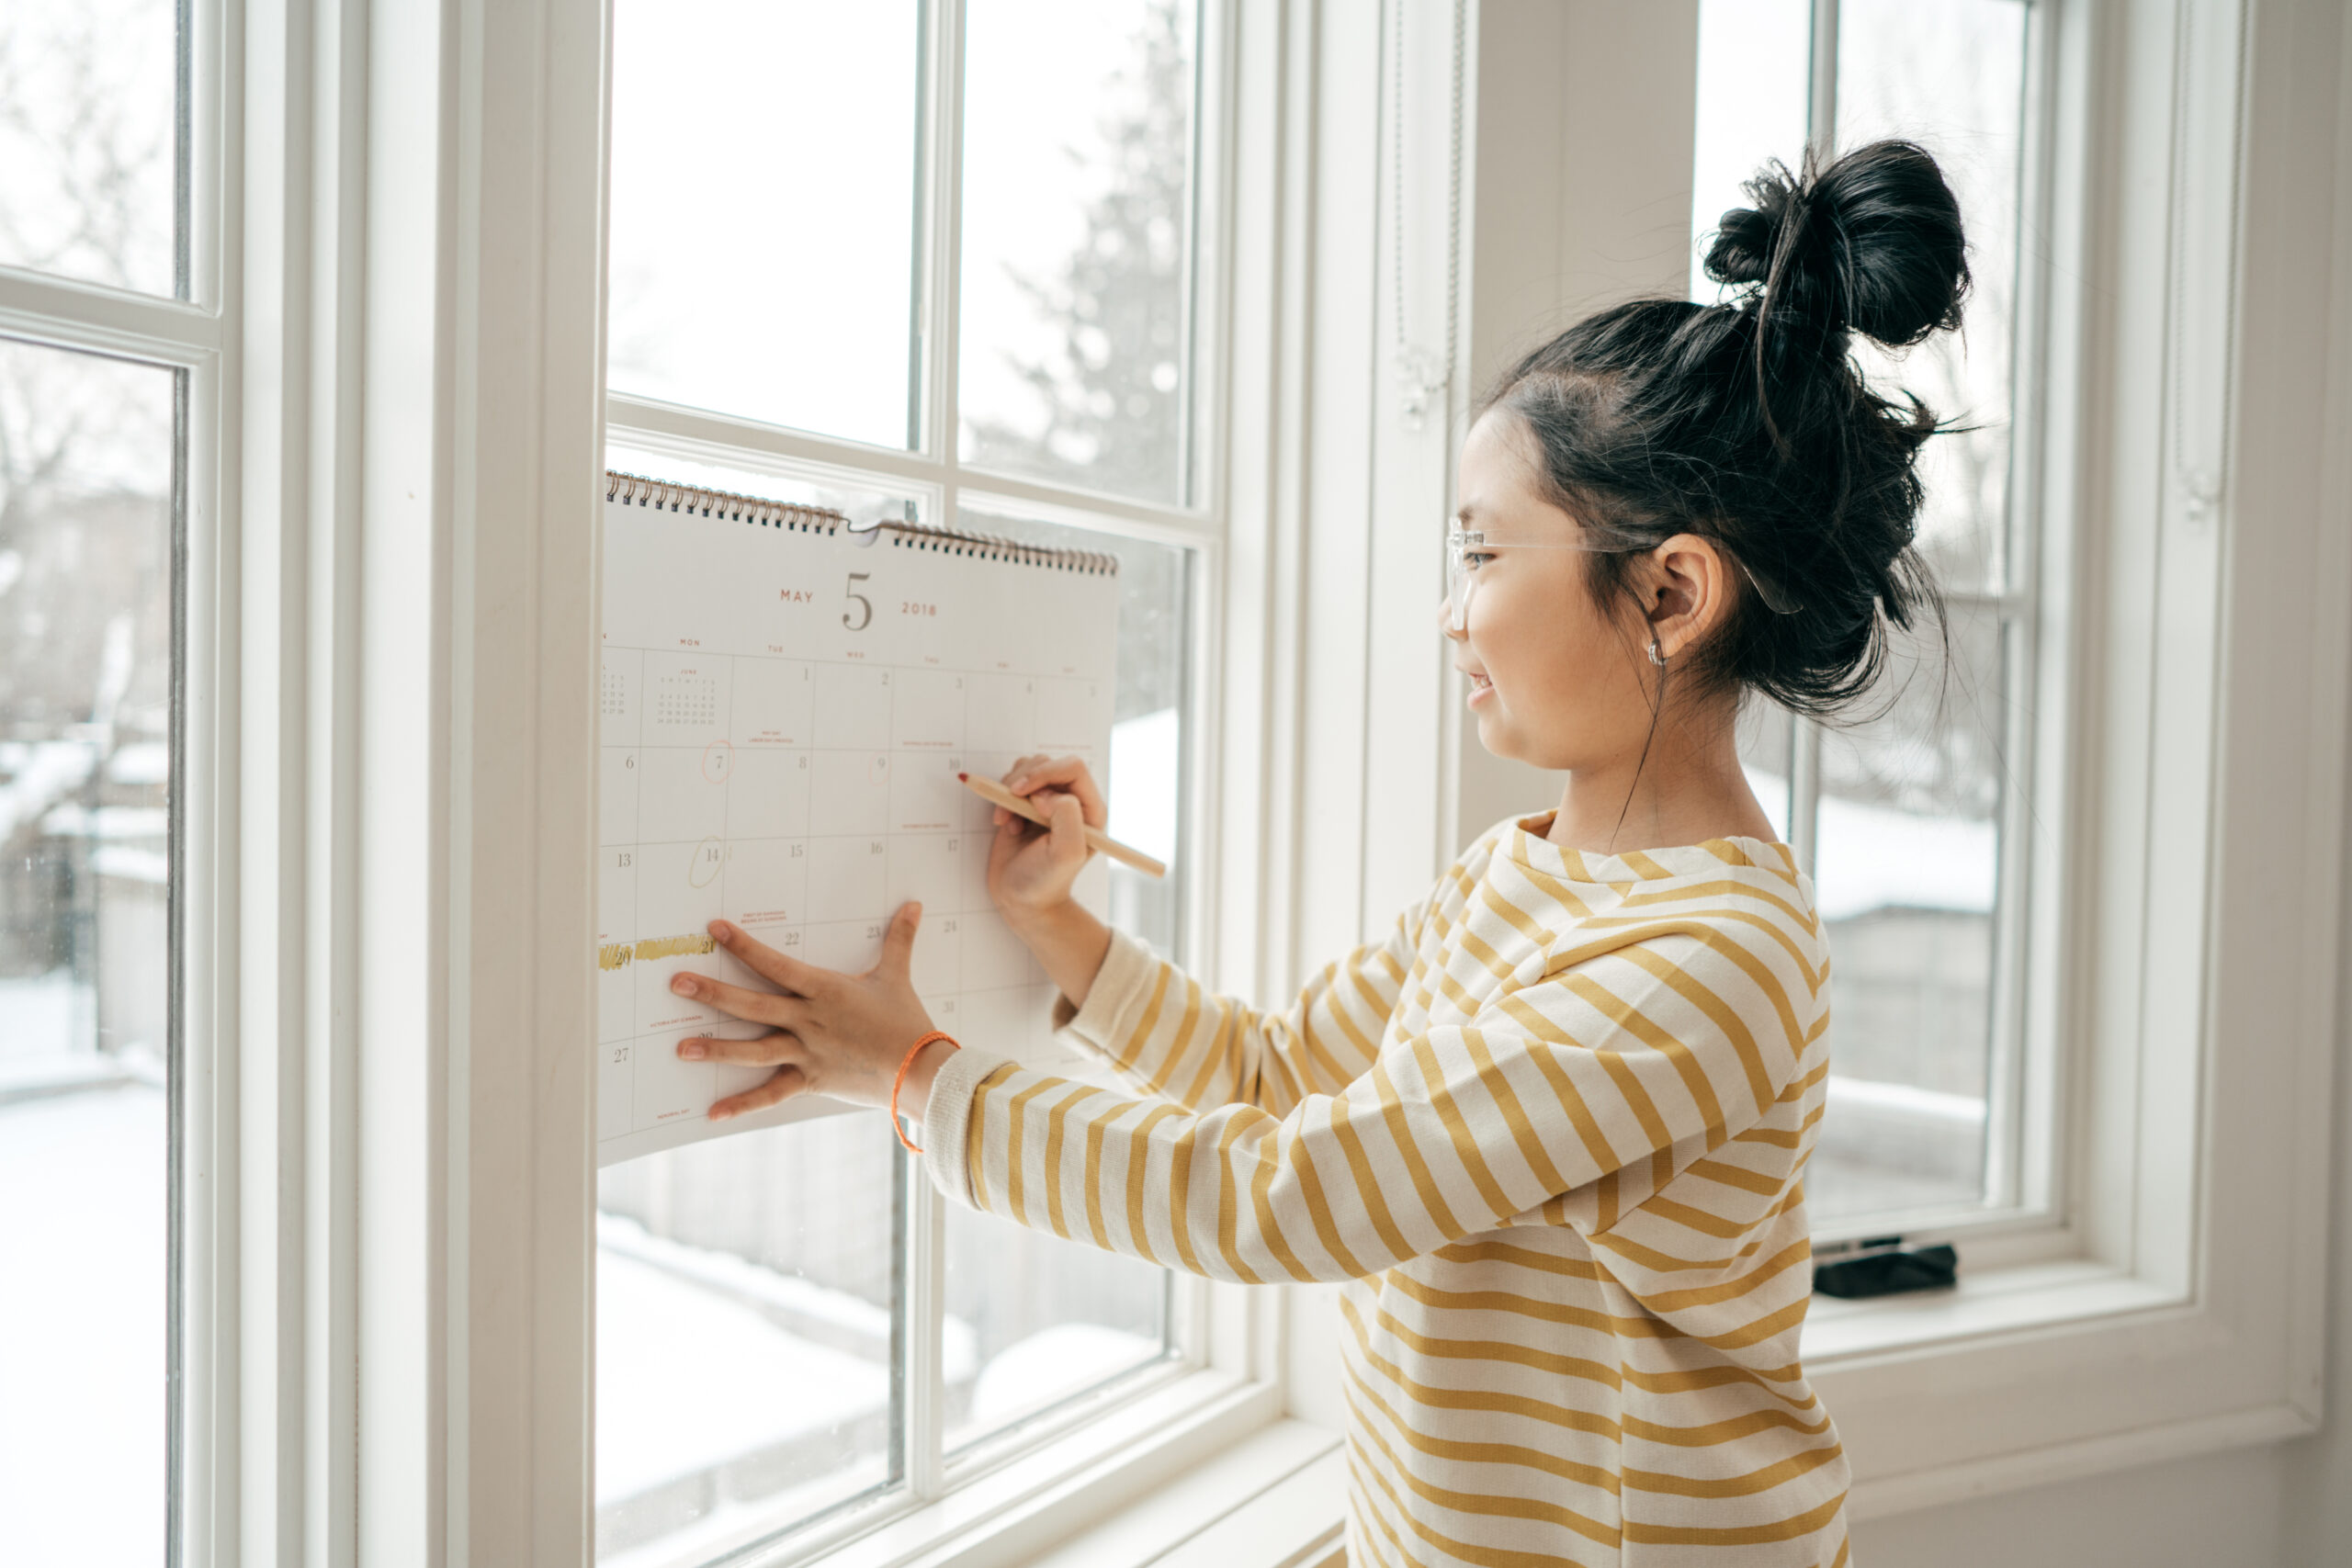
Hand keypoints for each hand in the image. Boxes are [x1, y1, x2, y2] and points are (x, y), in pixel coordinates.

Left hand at [669, 902, 938, 1121]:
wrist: (921, 1069)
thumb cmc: (907, 1022)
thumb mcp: (898, 976)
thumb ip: (899, 938)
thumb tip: (915, 903)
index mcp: (824, 991)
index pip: (776, 964)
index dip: (744, 946)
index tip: (714, 929)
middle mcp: (809, 1021)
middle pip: (753, 1005)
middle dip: (714, 994)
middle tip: (677, 983)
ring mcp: (807, 1053)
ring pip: (754, 1050)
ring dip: (717, 1049)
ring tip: (681, 1048)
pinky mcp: (810, 1080)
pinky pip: (771, 1094)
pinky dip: (743, 1104)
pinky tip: (712, 1111)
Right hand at [986, 753, 1107, 925]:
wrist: (1021, 899)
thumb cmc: (1046, 882)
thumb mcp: (1066, 853)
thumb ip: (1066, 815)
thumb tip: (1044, 793)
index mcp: (1091, 809)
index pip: (1073, 768)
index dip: (1045, 773)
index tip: (1020, 791)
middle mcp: (1071, 801)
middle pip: (1047, 763)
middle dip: (1023, 780)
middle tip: (1010, 807)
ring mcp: (1047, 801)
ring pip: (1028, 767)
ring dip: (1009, 790)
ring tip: (1010, 821)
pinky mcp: (1025, 804)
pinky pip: (1011, 781)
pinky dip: (1001, 798)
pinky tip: (1007, 824)